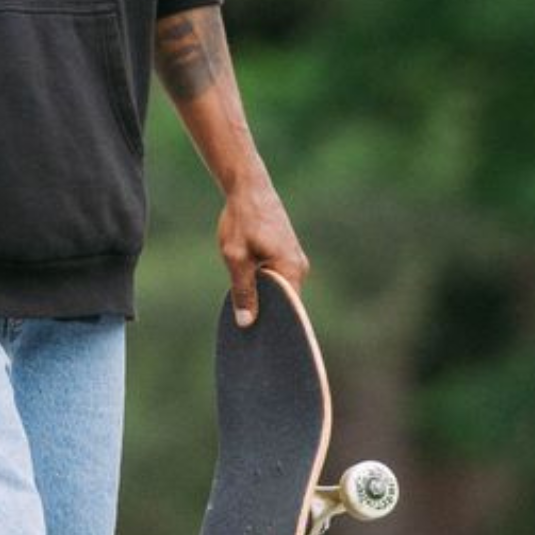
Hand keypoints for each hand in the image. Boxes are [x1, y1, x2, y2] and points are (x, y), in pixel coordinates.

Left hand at [217, 177, 307, 327]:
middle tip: (250, 337)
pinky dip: (266, 289)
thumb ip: (243, 290)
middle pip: (286, 303)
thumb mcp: (236, 257)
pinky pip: (279, 280)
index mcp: (290, 269)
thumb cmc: (241, 220)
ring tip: (248, 321)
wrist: (249, 188)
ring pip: (281, 292)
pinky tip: (250, 297)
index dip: (276, 328)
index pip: (289, 311)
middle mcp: (299, 267)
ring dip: (266, 302)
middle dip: (269, 317)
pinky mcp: (287, 255)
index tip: (265, 346)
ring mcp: (295, 261)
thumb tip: (247, 322)